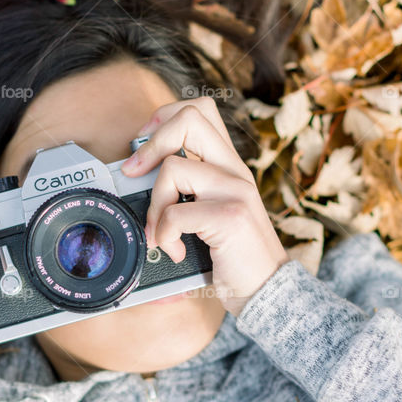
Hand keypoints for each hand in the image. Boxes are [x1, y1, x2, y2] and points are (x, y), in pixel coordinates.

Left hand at [120, 97, 289, 316]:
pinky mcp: (231, 217)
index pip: (199, 110)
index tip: (144, 149)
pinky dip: (164, 235)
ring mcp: (236, 191)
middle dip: (151, 143)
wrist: (267, 291)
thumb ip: (187, 191)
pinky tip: (175, 251)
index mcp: (229, 165)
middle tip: (135, 173)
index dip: (164, 118)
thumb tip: (133, 175)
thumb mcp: (210, 213)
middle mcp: (236, 170)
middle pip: (190, 118)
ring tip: (161, 233)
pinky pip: (176, 214)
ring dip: (154, 205)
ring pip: (173, 168)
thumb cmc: (232, 255)